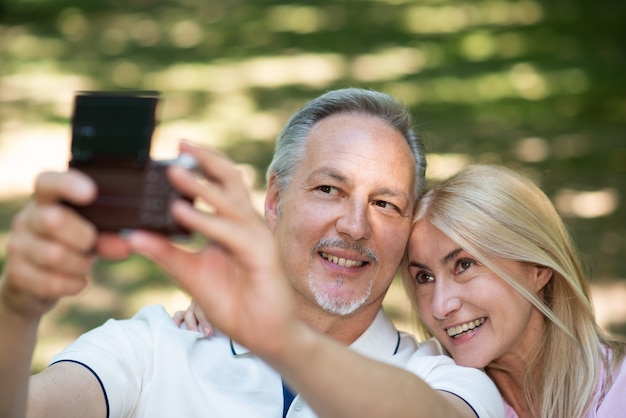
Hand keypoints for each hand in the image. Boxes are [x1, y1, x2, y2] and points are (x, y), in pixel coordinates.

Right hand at [0, 170, 132, 319]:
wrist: (38, 281)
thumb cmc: (73, 246)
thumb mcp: (93, 236)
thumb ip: (109, 235)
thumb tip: (127, 243)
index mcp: (47, 200)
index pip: (48, 182)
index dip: (68, 184)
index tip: (91, 192)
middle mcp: (27, 218)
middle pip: (54, 220)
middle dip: (84, 237)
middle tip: (91, 244)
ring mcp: (18, 245)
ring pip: (55, 255)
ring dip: (81, 265)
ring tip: (84, 264)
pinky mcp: (16, 274)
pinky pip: (51, 282)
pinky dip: (73, 284)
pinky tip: (77, 281)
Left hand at [129, 142, 295, 356]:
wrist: (263, 332)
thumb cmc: (233, 301)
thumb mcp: (190, 273)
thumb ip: (165, 253)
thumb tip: (132, 235)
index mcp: (231, 224)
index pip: (218, 184)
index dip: (199, 166)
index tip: (171, 153)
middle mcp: (246, 224)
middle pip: (230, 179)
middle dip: (206, 159)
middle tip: (179, 143)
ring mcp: (256, 236)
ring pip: (230, 201)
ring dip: (200, 186)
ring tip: (172, 171)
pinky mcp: (262, 253)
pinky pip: (230, 232)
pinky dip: (205, 220)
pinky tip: (181, 212)